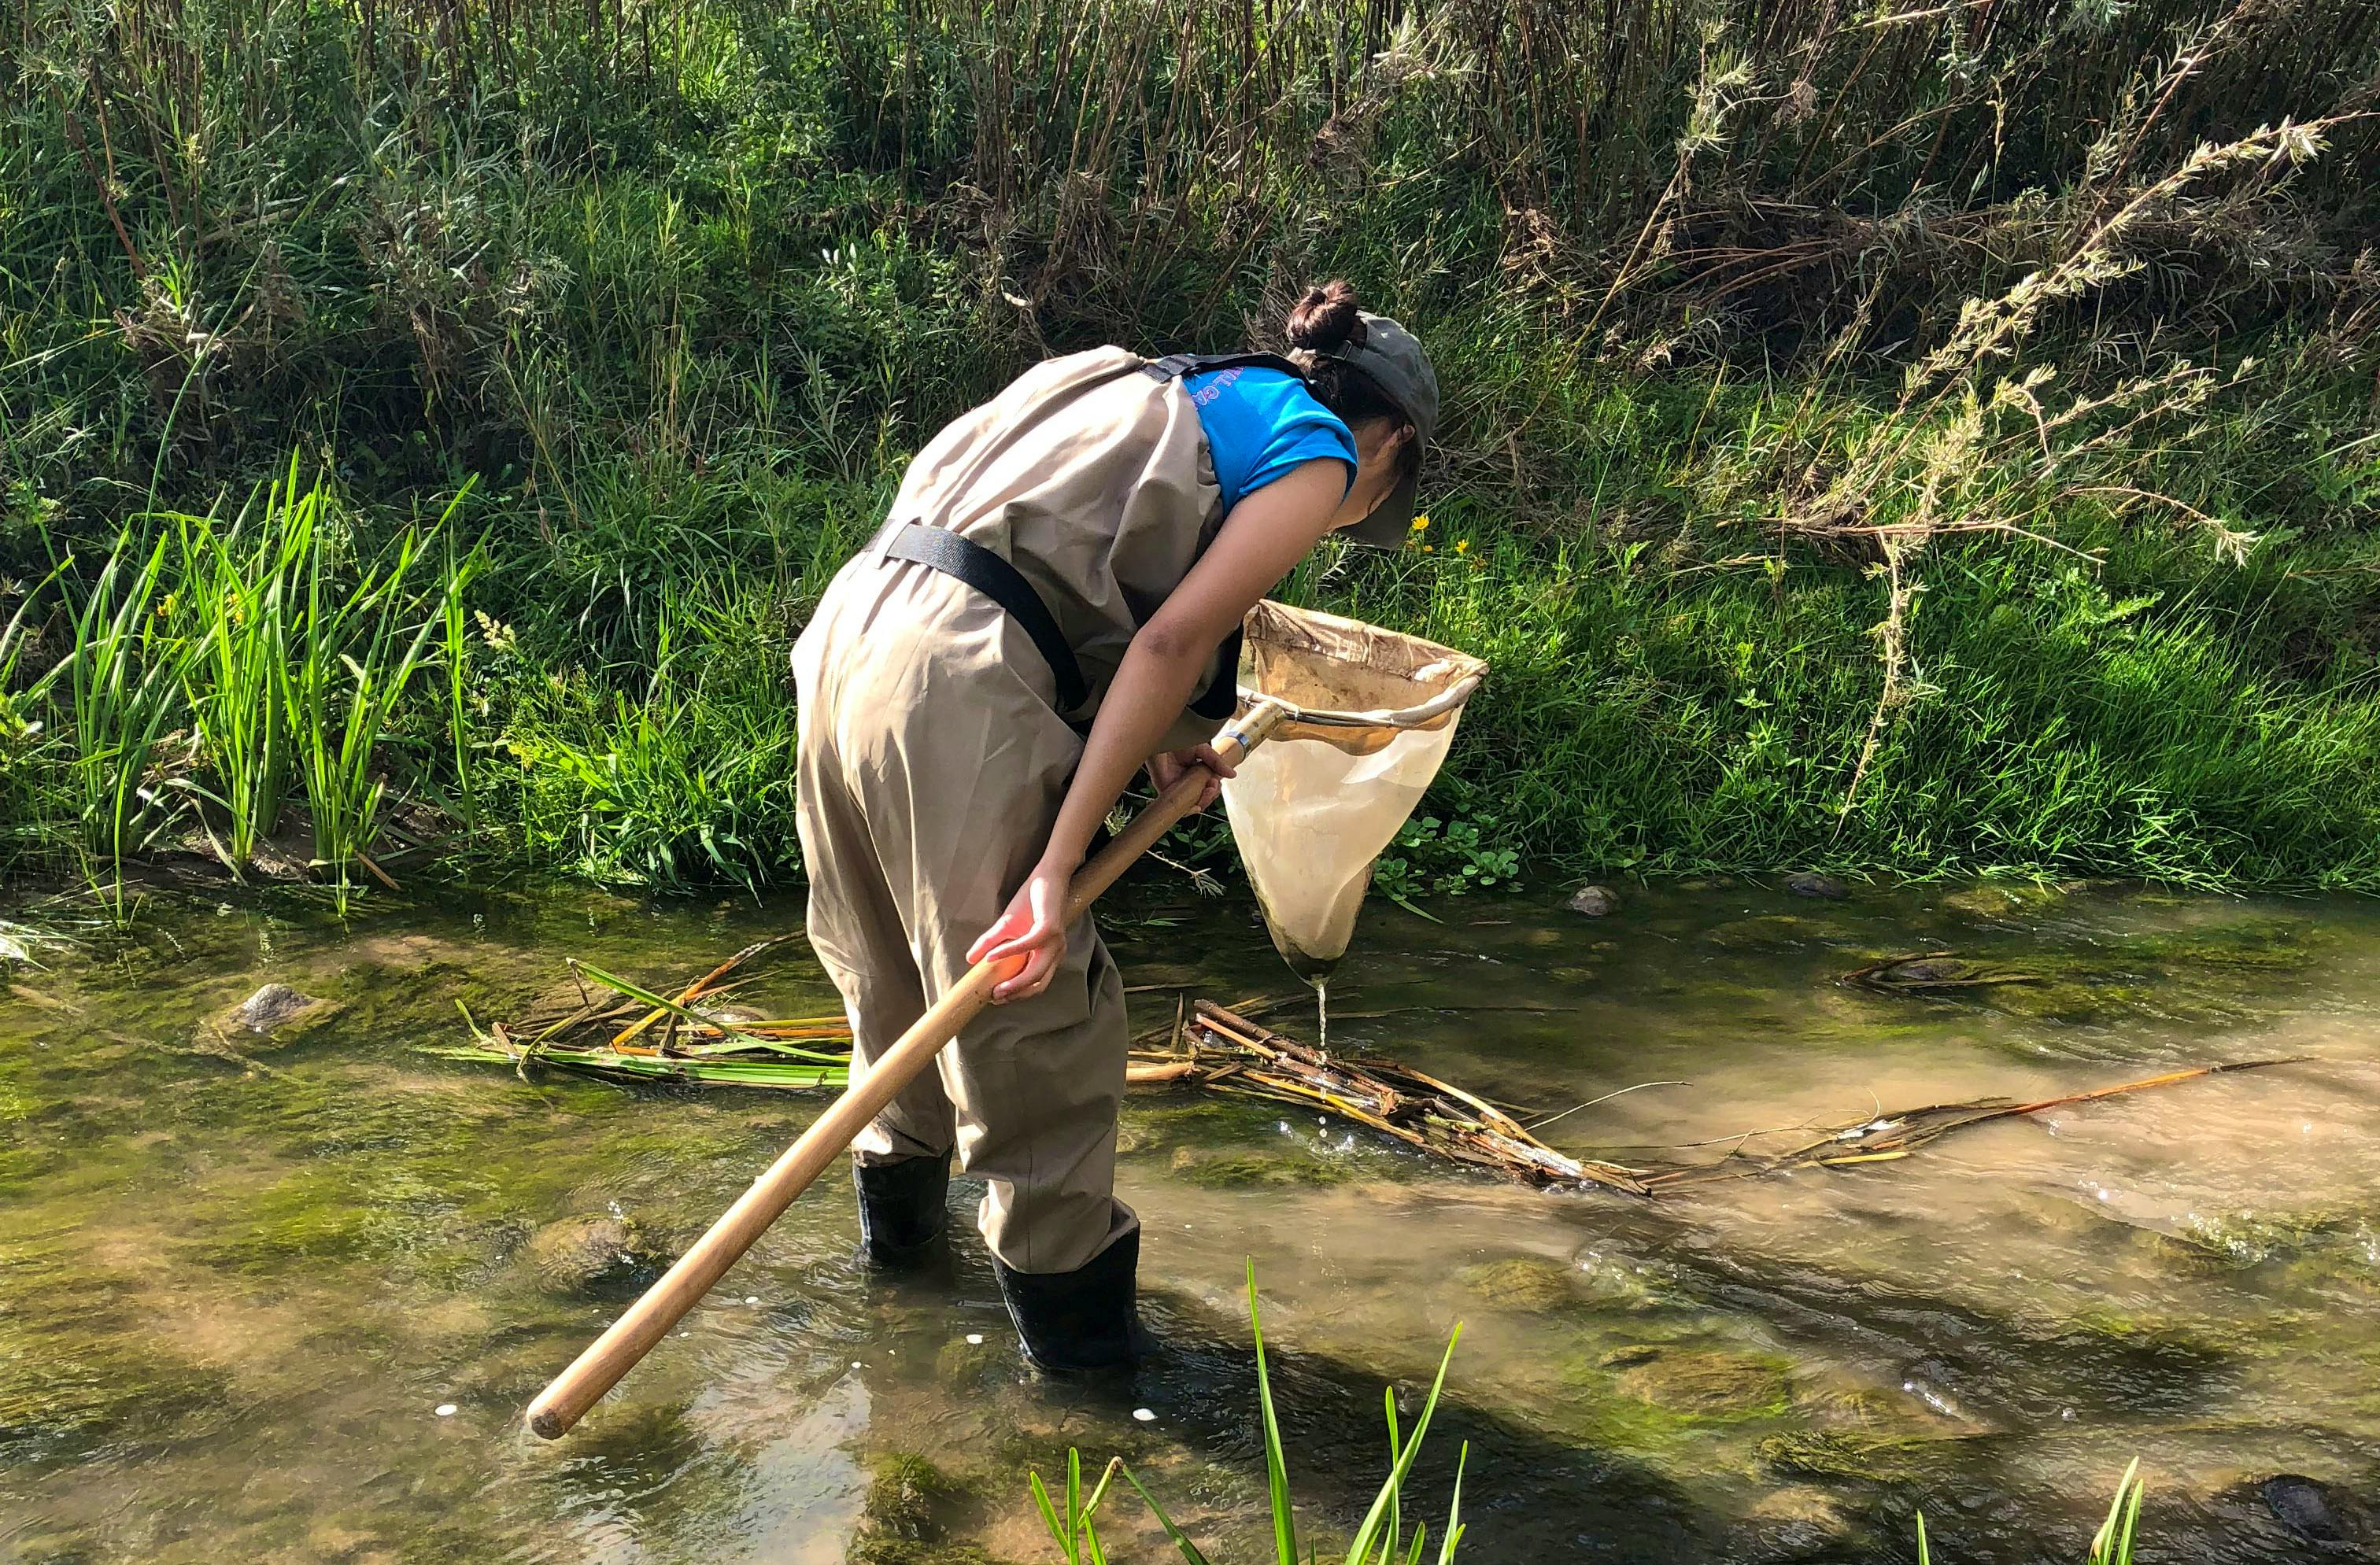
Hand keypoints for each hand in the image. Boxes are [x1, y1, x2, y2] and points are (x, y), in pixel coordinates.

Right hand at [967, 858, 1071, 1002]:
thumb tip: (970, 959)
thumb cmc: (1030, 900)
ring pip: (1036, 972)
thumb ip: (990, 943)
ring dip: (1014, 982)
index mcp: (1049, 955)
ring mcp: (1055, 941)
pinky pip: (1029, 945)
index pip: (1035, 984)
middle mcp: (1056, 952)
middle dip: (1015, 994)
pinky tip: (992, 956)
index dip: (1016, 995)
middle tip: (994, 998)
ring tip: (995, 987)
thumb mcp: (1006, 926)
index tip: (995, 998)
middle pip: (1037, 984)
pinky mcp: (1050, 927)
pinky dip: (1009, 952)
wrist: (1047, 876)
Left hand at [1145, 743, 1237, 812]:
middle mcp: (1185, 782)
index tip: (1216, 782)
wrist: (1162, 735)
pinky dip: (1189, 809)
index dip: (1214, 789)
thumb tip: (1232, 775)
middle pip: (1201, 799)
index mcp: (1194, 773)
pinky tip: (1197, 803)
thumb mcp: (1203, 750)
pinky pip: (1178, 807)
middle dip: (1211, 795)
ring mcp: (1175, 787)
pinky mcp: (1165, 790)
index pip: (1207, 788)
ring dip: (1203, 801)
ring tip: (1208, 789)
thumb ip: (1217, 763)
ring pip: (1192, 805)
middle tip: (1213, 785)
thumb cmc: (1177, 739)